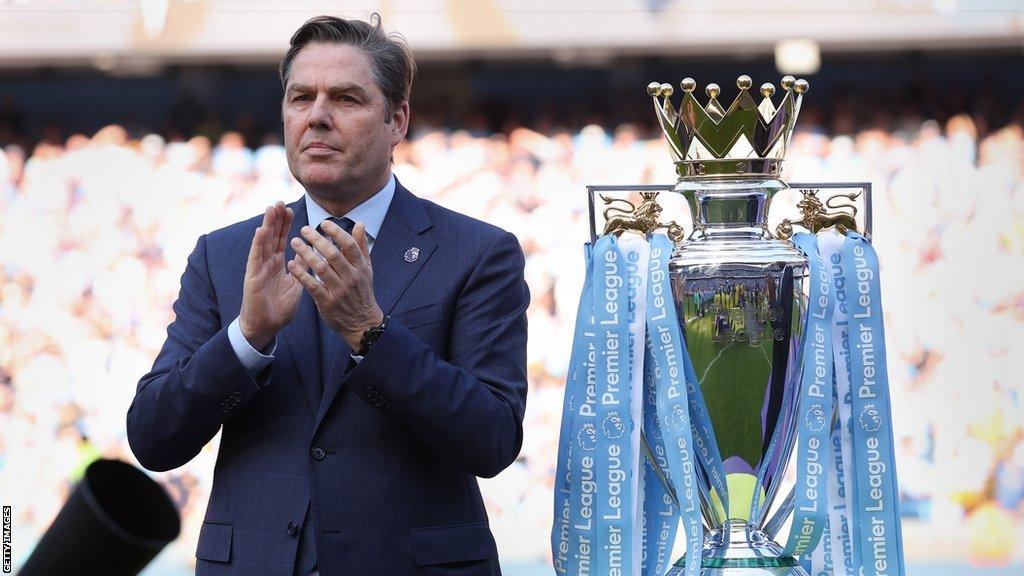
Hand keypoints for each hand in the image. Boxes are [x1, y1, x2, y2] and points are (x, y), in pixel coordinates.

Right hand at [239, 202, 302, 349]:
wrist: (267, 326)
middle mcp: (267, 263)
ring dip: (266, 225)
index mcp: (277, 264)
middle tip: (280, 201)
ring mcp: (258, 269)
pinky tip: (260, 231)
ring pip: (263, 243)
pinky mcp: (252, 278)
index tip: (290, 209)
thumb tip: (312, 253)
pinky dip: (258, 244)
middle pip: (271, 236)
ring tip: (270, 208)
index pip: (281, 239)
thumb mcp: (296, 285)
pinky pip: (255, 258)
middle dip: (275, 219)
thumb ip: (302, 268)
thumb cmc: (279, 308)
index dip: (285, 225)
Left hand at [287, 219, 382, 349]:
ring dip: (306, 254)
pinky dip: (301, 275)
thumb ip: (361, 246)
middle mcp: (351, 277)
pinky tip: (291, 264)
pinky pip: (312, 286)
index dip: (336, 232)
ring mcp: (339, 290)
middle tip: (303, 229)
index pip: (349, 245)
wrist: (362, 322)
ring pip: (321, 268)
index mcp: (360, 267)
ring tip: (294, 243)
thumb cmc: (361, 291)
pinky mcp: (327, 302)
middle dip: (317, 240)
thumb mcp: (366, 269)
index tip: (323, 223)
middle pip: (333, 255)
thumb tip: (359, 224)